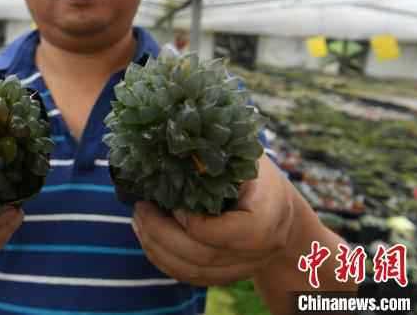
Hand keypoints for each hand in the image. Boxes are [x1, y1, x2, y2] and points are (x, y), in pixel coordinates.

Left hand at [132, 155, 295, 285]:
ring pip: (194, 271)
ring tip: (139, 220)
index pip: (234, 233)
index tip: (175, 204)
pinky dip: (164, 260)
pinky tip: (149, 236)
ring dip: (157, 247)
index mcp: (269, 214)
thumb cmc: (256, 174)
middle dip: (163, 233)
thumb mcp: (244, 156)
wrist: (277, 208)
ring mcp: (244, 268)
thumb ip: (215, 156)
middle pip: (205, 255)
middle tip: (141, 209)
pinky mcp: (226, 276)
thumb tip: (173, 139)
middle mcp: (261, 250)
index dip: (198, 224)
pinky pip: (191, 277)